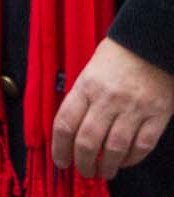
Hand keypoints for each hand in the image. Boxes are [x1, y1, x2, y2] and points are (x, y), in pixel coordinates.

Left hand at [53, 36, 173, 178]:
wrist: (150, 44)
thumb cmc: (116, 57)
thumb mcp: (89, 71)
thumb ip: (81, 98)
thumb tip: (69, 128)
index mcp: (86, 86)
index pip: (65, 123)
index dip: (59, 147)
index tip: (60, 160)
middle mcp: (108, 99)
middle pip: (88, 141)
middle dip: (82, 163)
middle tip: (83, 172)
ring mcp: (134, 108)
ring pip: (115, 148)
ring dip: (107, 166)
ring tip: (103, 172)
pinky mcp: (157, 115)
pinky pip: (142, 145)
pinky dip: (131, 159)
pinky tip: (124, 161)